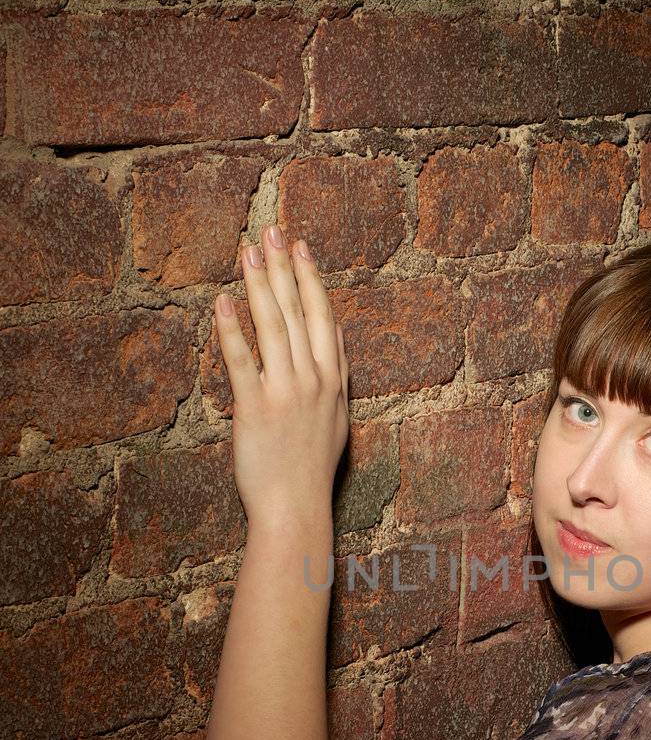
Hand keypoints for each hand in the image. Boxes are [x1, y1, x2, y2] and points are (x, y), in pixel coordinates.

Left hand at [213, 225, 349, 528]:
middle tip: (272, 231)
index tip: (300, 248)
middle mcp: (313, 380)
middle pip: (297, 312)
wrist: (296, 508)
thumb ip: (337, 374)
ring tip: (248, 251)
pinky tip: (223, 301)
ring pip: (273, 326)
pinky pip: (242, 361)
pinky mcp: (255, 409)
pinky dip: (232, 329)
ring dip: (260, 284)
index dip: (311, 280)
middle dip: (284, 268)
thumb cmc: (312, 469)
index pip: (323, 318)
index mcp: (332, 380)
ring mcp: (285, 392)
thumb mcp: (338, 418)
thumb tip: (336, 337)